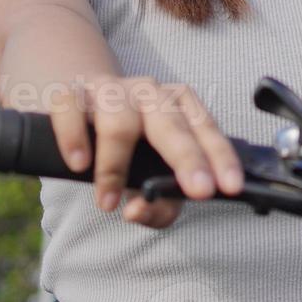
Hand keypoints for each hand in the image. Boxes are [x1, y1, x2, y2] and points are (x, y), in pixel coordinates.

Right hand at [46, 75, 245, 229]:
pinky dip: (74, 137)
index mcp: (178, 106)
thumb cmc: (127, 146)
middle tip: (198, 191)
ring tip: (108, 202)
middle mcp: (149, 93)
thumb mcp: (148, 176)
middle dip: (188, 158)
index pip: (206, 130)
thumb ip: (155, 205)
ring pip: (119, 119)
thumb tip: (137, 211)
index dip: (220, 158)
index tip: (230, 187)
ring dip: (115, 165)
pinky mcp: (71, 92)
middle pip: (171, 123)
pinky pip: (71, 109)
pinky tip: (78, 163)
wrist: (79, 105)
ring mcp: (110, 90)